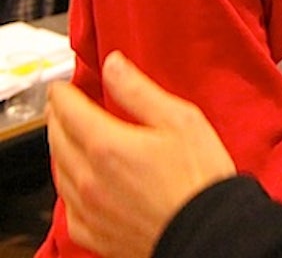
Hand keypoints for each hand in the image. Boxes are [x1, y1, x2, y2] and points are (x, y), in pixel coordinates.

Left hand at [46, 51, 234, 257]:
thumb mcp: (180, 119)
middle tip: (62, 106)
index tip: (62, 87)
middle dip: (57, 118)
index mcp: (107, 145)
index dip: (62, 94)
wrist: (207, 231)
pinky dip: (67, 184)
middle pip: (57, 140)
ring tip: (68, 137)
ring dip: (59, 149)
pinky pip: (67, 203)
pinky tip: (79, 181)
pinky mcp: (93, 233)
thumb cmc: (200, 177)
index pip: (68, 111)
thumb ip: (140, 91)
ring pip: (58, 172)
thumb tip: (115, 65)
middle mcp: (89, 178)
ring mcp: (88, 208)